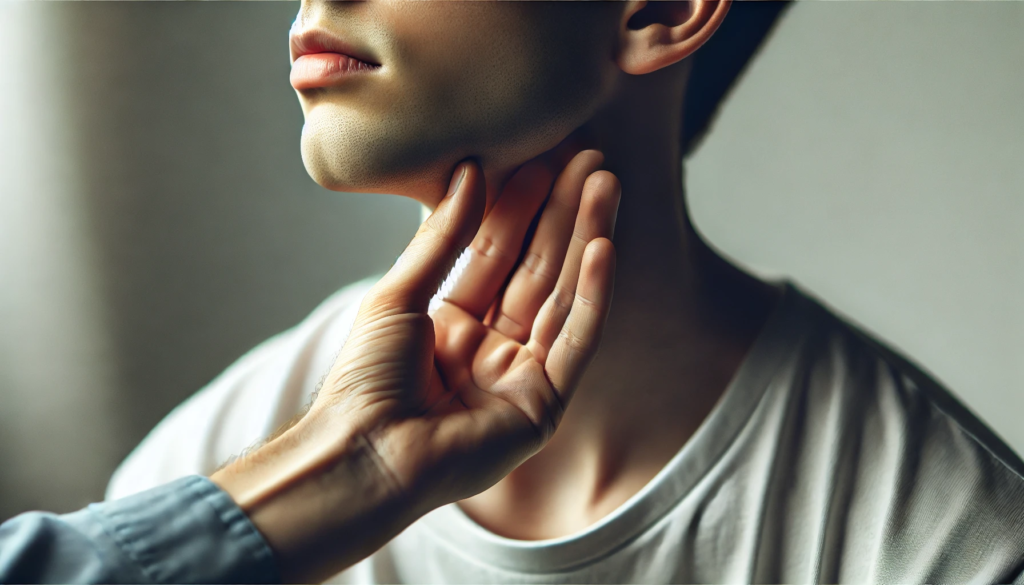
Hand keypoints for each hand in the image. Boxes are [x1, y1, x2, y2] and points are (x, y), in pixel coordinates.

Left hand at [212, 149, 619, 581]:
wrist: (362, 453)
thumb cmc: (365, 381)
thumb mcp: (400, 293)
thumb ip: (442, 237)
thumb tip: (470, 171)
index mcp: (455, 324)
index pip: (499, 254)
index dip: (521, 206)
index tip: (545, 156)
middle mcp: (493, 348)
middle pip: (538, 269)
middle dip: (564, 214)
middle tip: (591, 159)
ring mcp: (521, 377)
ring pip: (563, 297)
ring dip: (586, 240)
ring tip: (605, 186)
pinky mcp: (544, 407)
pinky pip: (576, 343)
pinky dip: (592, 296)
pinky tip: (604, 247)